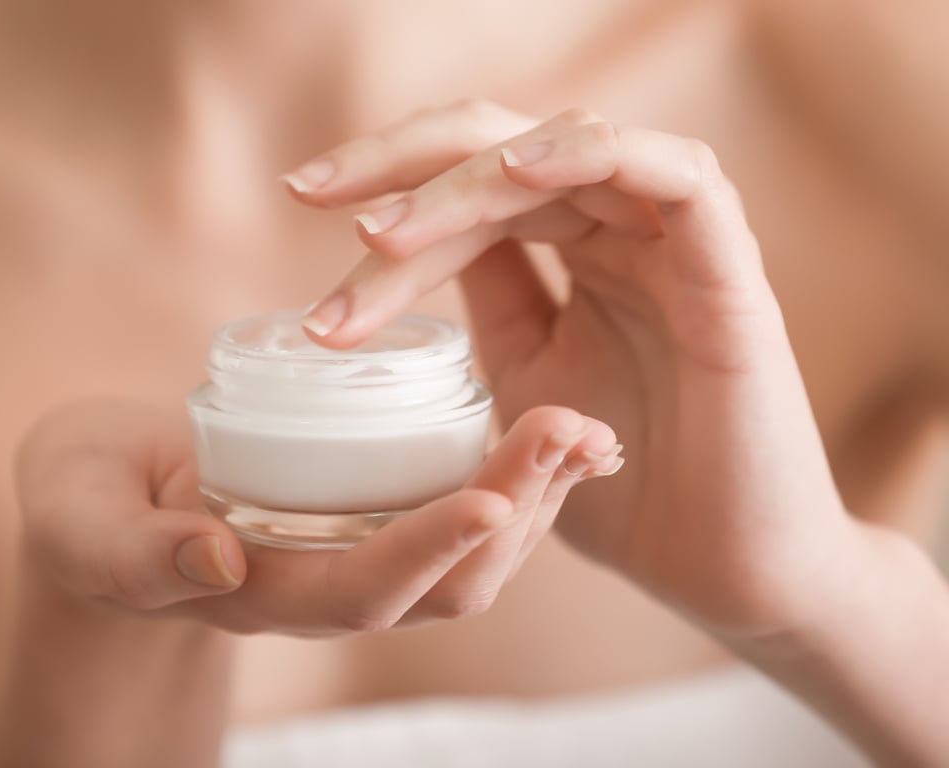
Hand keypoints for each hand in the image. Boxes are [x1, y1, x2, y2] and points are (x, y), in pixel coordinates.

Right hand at [15, 398, 618, 635]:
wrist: (109, 498)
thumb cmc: (87, 507)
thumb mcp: (85, 526)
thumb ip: (138, 550)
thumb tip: (217, 559)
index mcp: (263, 596)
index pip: (361, 593)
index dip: (425, 553)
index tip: (492, 499)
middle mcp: (328, 588)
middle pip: (444, 586)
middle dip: (514, 516)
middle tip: (575, 434)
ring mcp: (358, 553)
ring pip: (471, 558)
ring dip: (535, 498)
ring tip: (589, 430)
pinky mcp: (372, 511)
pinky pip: (460, 510)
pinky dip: (516, 477)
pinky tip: (556, 430)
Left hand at [287, 102, 852, 638]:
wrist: (714, 568)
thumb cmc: (618, 485)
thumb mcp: (523, 385)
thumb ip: (489, 306)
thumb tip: (406, 247)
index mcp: (579, 249)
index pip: (475, 184)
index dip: (388, 179)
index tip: (299, 197)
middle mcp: (624, 230)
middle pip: (509, 146)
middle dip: (402, 160)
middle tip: (310, 190)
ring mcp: (677, 244)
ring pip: (572, 148)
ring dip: (469, 178)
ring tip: (381, 230)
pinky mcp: (729, 273)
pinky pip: (677, 175)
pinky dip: (591, 159)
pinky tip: (511, 179)